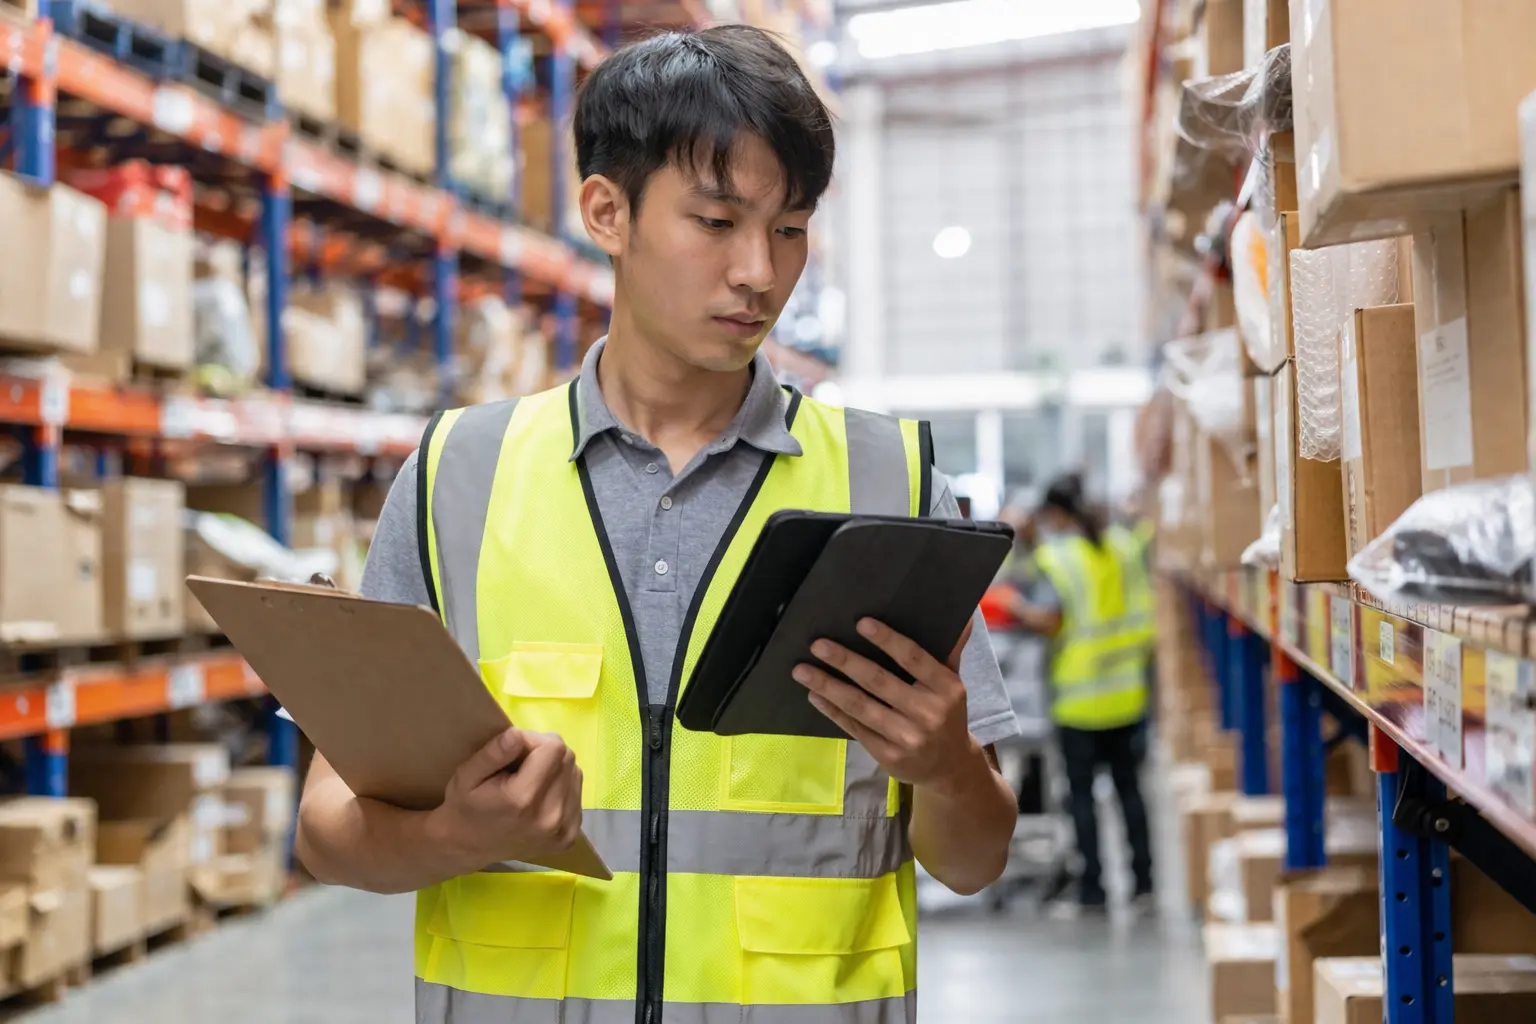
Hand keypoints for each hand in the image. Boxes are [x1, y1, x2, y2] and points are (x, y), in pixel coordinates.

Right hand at [426, 727, 583, 873]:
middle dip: (546, 752)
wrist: (467, 847)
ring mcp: (563, 830)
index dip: (534, 739)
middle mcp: (549, 816)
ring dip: (556, 769)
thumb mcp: (466, 775)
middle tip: (521, 763)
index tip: (515, 749)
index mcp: (523, 799)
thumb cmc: (465, 807)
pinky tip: (540, 796)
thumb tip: (518, 734)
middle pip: (567, 759)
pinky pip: (576, 795)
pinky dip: (561, 788)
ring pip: (575, 774)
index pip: (553, 747)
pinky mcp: (569, 837)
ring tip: (530, 780)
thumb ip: (493, 754)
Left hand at [792, 618, 984, 794]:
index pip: (914, 658)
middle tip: (817, 644)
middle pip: (879, 681)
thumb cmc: (946, 714)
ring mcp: (907, 738)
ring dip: (828, 686)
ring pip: (861, 706)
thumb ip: (949, 649)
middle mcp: (929, 713)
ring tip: (801, 670)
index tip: (861, 623)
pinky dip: (832, 711)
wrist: (950, 767)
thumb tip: (964, 613)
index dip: (887, 640)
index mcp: (947, 688)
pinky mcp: (889, 756)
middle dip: (845, 661)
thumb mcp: (953, 682)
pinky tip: (814, 696)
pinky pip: (854, 728)